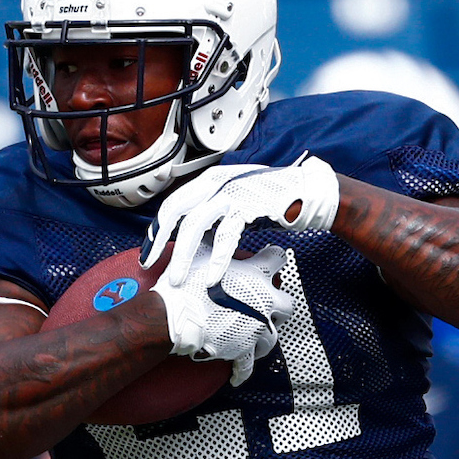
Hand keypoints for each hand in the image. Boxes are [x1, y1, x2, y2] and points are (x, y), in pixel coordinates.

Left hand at [142, 154, 341, 283]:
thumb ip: (214, 212)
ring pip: (196, 225)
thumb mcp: (236, 201)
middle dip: (159, 241)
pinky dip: (218, 260)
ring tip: (178, 279)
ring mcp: (232, 192)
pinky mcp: (249, 206)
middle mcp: (216, 182)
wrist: (309, 193)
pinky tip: (212, 278)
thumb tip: (194, 235)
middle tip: (149, 265)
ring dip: (184, 256)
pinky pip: (227, 237)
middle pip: (176, 211)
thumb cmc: (274, 200)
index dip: (158, 229)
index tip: (150, 252)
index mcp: (209, 180)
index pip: (173, 204)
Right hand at [152, 246, 287, 380]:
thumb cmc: (186, 283)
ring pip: (273, 336)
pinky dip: (244, 370)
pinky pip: (248, 364)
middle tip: (268, 303)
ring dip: (265, 334)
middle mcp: (263, 302)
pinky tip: (240, 374)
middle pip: (287, 304)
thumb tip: (212, 228)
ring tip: (255, 332)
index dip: (274, 256)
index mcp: (256, 275)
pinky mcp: (243, 349)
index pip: (277, 258)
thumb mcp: (200, 251)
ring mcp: (256, 328)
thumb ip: (215, 242)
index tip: (272, 257)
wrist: (175, 315)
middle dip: (279, 304)